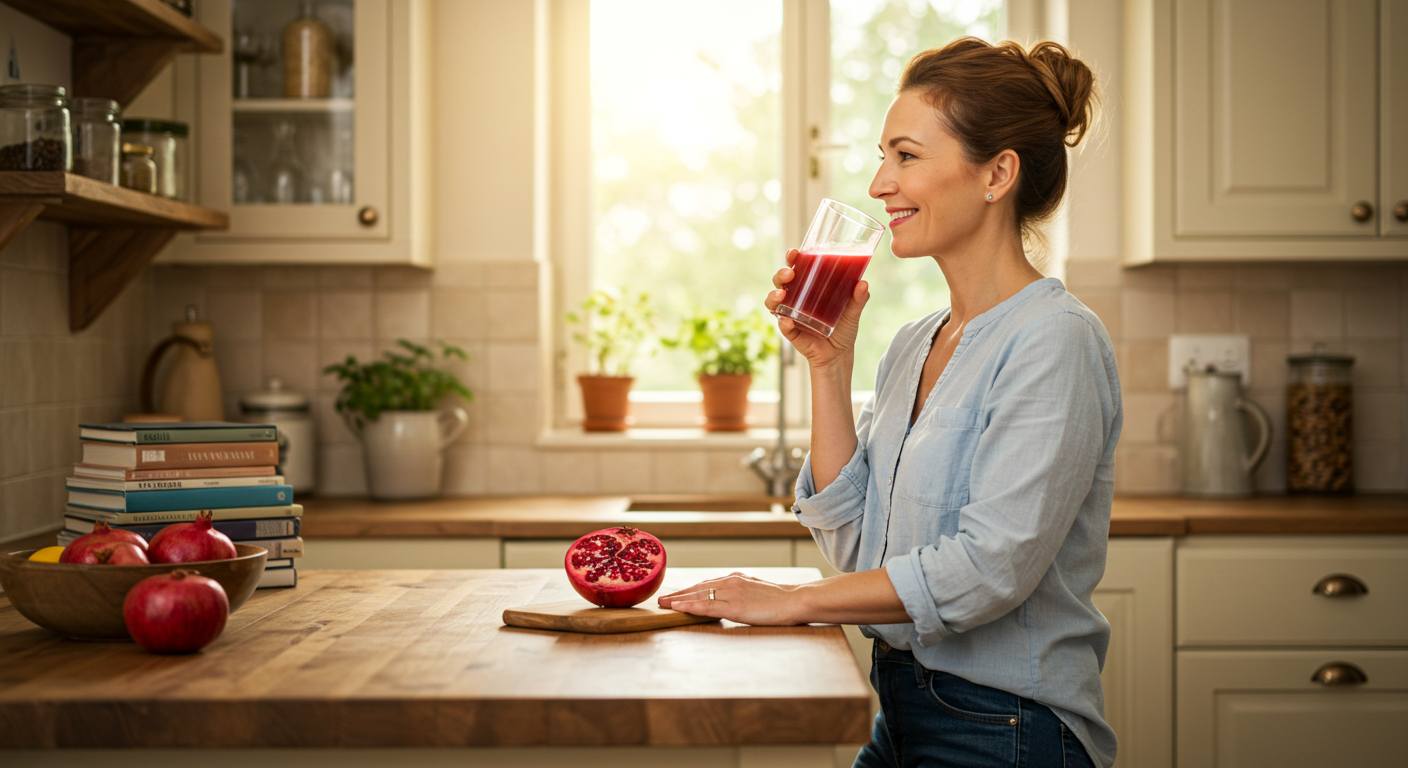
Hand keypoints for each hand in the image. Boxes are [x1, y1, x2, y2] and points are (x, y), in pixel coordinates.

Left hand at [657, 572, 805, 625]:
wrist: (795, 600)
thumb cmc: (781, 599)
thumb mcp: (758, 589)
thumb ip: (743, 591)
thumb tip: (733, 596)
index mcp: (736, 578)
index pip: (707, 583)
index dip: (690, 589)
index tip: (678, 593)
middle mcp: (730, 582)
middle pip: (698, 587)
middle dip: (679, 593)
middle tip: (663, 598)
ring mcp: (731, 593)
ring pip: (698, 595)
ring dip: (678, 599)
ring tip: (664, 604)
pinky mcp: (733, 607)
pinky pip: (706, 606)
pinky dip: (689, 606)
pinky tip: (678, 607)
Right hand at [764, 249, 869, 370]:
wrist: (839, 355)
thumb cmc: (843, 328)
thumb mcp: (853, 311)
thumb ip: (858, 298)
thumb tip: (863, 283)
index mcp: (808, 287)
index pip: (797, 268)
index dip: (792, 258)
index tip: (794, 253)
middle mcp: (795, 298)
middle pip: (780, 282)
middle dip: (781, 274)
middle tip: (790, 274)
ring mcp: (790, 315)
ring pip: (773, 302)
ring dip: (773, 296)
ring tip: (782, 295)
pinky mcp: (791, 332)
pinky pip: (783, 326)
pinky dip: (783, 323)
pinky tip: (787, 321)